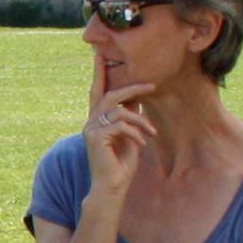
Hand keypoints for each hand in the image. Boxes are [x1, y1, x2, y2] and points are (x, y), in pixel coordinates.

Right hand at [83, 77, 158, 194]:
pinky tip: (141, 144)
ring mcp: (90, 129)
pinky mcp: (94, 137)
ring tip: (151, 133)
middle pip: (111, 95)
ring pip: (119, 110)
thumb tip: (136, 99)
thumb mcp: (129, 136)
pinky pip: (120, 125)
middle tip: (152, 86)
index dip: (99, 73)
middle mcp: (90, 122)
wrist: (112, 187)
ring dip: (140, 120)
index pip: (97, 92)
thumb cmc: (121, 165)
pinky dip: (135, 132)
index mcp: (96, 120)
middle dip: (132, 88)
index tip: (100, 55)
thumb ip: (129, 118)